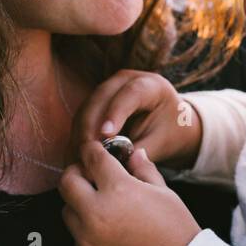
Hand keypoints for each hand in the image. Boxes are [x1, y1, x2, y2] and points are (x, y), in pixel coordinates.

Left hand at [59, 140, 201, 245]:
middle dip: (76, 173)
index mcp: (118, 190)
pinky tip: (107, 230)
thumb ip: (143, 169)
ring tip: (100, 205)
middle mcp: (96, 213)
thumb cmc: (175, 227)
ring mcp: (88, 239)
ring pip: (67, 211)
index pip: (92, 159)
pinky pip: (77, 237)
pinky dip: (86, 230)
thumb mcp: (163, 191)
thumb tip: (133, 153)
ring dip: (79, 203)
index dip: (91, 149)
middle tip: (89, 174)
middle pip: (67, 182)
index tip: (93, 149)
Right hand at [70, 70, 202, 168]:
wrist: (170, 126)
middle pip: (101, 98)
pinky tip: (75, 156)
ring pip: (87, 108)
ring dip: (80, 134)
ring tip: (79, 159)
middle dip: (91, 127)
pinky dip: (78, 137)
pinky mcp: (97, 101)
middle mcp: (127, 80)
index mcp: (152, 85)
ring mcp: (109, 88)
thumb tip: (111, 164)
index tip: (106, 134)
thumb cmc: (170, 133)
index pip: (131, 93)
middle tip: (87, 154)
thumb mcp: (162, 142)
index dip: (116, 112)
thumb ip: (139, 151)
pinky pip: (82, 118)